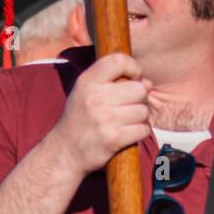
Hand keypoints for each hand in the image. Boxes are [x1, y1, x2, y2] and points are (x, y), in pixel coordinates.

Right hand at [47, 54, 151, 179]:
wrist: (64, 152)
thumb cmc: (80, 119)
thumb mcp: (85, 90)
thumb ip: (112, 81)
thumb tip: (148, 83)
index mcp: (87, 82)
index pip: (118, 60)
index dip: (133, 67)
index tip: (132, 78)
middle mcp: (95, 98)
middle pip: (139, 89)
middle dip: (140, 98)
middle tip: (129, 105)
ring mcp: (104, 119)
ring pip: (143, 111)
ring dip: (140, 117)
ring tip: (127, 120)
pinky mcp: (113, 139)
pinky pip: (143, 129)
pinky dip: (140, 132)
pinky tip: (128, 133)